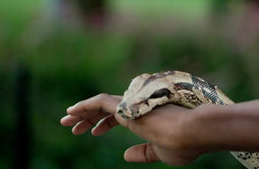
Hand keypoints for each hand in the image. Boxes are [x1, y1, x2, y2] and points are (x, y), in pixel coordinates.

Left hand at [60, 93, 199, 165]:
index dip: (103, 124)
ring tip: (66, 121)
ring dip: (82, 112)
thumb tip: (125, 156)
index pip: (118, 117)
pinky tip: (72, 112)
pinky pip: (100, 102)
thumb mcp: (159, 153)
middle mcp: (136, 108)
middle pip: (106, 109)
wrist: (192, 133)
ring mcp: (132, 106)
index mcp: (144, 118)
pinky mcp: (128, 107)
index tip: (93, 133)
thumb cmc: (182, 144)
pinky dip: (85, 105)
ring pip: (101, 104)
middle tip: (71, 126)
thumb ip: (143, 153)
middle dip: (88, 117)